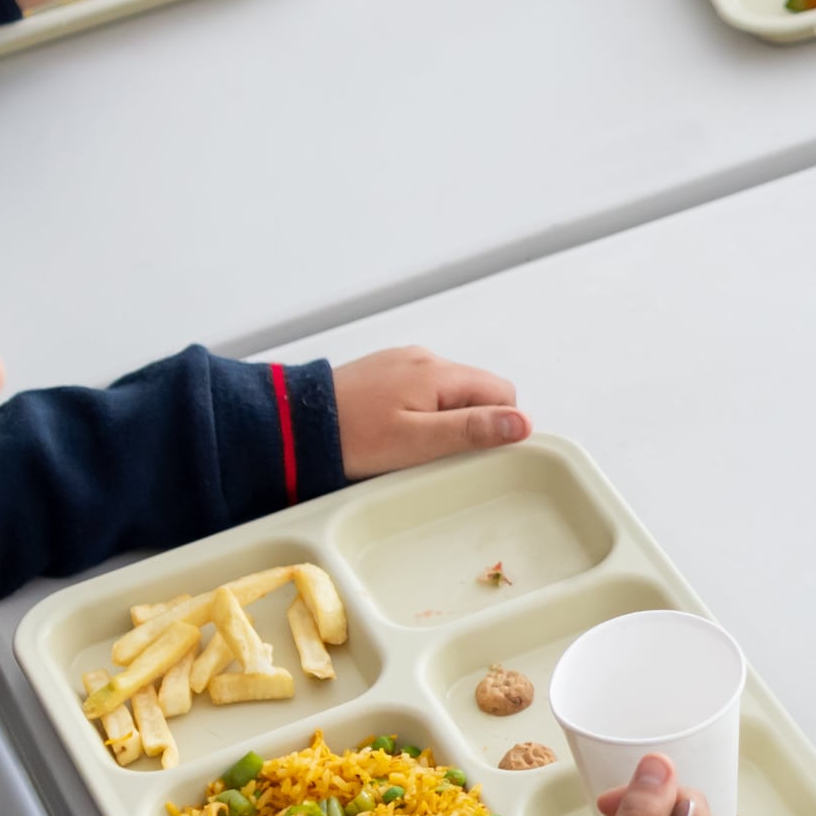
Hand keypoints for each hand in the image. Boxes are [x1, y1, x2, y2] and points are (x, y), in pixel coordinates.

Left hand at [328, 346, 526, 475]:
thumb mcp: (417, 442)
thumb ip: (472, 430)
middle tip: (439, 456)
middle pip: (476, 391)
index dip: (499, 426)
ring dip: (444, 420)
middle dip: (470, 424)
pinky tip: (396, 434)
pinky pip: (421, 391)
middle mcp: (423, 358)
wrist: (292, 426)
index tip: (474, 454)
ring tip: (413, 449)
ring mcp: (401, 363)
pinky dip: (420, 413)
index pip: (501, 392)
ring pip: (448, 393)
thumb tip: (522, 423)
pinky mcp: (383, 373)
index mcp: (438, 372)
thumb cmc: (351, 438)